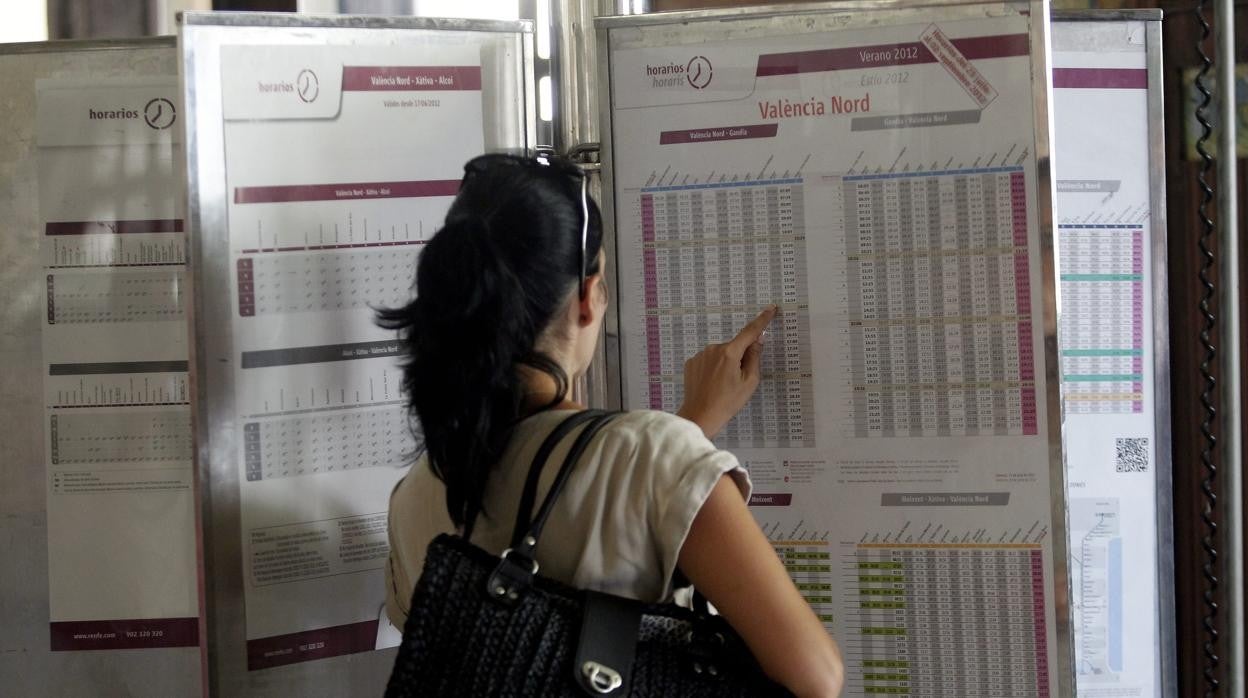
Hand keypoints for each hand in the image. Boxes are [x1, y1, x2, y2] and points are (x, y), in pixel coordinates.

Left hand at [676, 305, 777, 438]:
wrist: (700, 416)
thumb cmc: (727, 402)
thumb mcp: (749, 382)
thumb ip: (754, 357)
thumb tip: (757, 340)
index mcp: (729, 353)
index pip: (750, 331)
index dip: (762, 320)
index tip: (770, 309)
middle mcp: (713, 349)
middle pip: (734, 347)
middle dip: (740, 358)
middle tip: (738, 381)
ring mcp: (700, 355)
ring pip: (721, 354)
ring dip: (725, 364)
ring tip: (722, 386)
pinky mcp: (692, 363)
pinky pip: (708, 360)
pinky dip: (713, 369)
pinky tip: (712, 384)